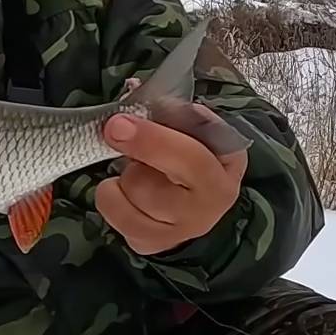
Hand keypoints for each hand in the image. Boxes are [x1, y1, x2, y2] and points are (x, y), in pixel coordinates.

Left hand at [95, 106, 247, 255]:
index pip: (189, 158)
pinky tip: (129, 192)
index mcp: (222, 172)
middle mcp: (205, 209)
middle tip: (117, 134)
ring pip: (126, 199)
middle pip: (148, 186)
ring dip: (122, 177)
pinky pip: (114, 216)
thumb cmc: (196, 153)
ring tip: (139, 169)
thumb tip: (133, 90)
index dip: (151, 140)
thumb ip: (172, 110)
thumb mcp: (197, 127)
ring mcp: (177, 232)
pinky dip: (112, 197)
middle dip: (129, 157)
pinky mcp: (149, 244)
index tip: (117, 124)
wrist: (201, 200)